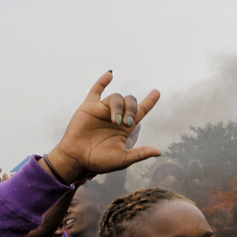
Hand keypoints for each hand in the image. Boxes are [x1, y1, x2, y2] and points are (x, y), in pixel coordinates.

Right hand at [44, 72, 161, 184]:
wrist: (77, 159)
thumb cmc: (100, 162)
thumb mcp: (123, 159)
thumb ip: (140, 153)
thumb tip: (159, 151)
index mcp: (126, 128)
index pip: (141, 110)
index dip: (149, 101)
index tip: (157, 92)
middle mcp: (116, 116)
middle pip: (130, 102)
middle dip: (131, 109)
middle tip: (127, 123)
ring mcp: (102, 110)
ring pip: (116, 98)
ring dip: (119, 107)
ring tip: (115, 121)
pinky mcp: (89, 107)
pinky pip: (95, 91)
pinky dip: (102, 82)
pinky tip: (110, 75)